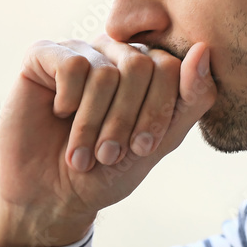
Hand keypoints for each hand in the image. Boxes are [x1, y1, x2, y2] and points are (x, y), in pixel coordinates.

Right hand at [0, 33, 215, 246]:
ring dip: (93, 124)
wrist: (52, 197)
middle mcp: (114, 52)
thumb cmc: (108, 170)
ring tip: (81, 154)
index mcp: (147, 67)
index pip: (170, 68)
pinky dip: (68, 101)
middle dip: (125, 120)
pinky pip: (70, 65)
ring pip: (105, 73)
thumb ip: (191, 98)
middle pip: (139, 66)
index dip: (157, 112)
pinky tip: (59, 114)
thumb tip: (203, 49)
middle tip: (108, 154)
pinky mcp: (43, 55)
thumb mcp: (160, 141)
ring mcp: (80, 50)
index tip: (141, 148)